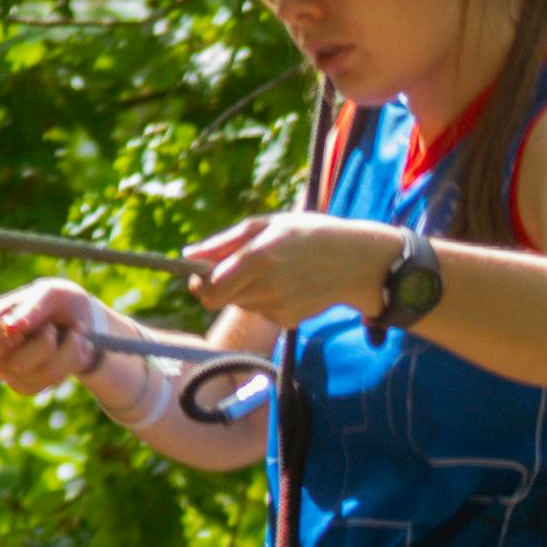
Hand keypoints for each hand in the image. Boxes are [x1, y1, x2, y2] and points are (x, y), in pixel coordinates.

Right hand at [0, 279, 120, 399]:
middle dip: (44, 343)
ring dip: (66, 351)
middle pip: (11, 364)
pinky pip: (51, 381)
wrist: (84, 322)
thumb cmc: (59, 302)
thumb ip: (30, 308)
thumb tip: (7, 328)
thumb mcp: (51, 294)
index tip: (18, 334)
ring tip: (74, 333)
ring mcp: (11, 372)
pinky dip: (71, 362)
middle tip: (54, 326)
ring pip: (38, 374)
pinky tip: (73, 349)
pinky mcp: (30, 385)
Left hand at [183, 208, 393, 330]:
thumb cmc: (309, 234)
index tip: (202, 273)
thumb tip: (188, 254)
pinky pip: (262, 311)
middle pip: (221, 299)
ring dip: (247, 290)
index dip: (200, 283)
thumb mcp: (267, 225)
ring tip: (275, 270)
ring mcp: (277, 308)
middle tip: (243, 267)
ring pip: (242, 304)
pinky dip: (267, 299)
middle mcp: (265, 288)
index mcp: (256, 259)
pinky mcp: (288, 321)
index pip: (209, 289)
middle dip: (223, 284)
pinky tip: (289, 284)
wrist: (357, 262)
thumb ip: (224, 241)